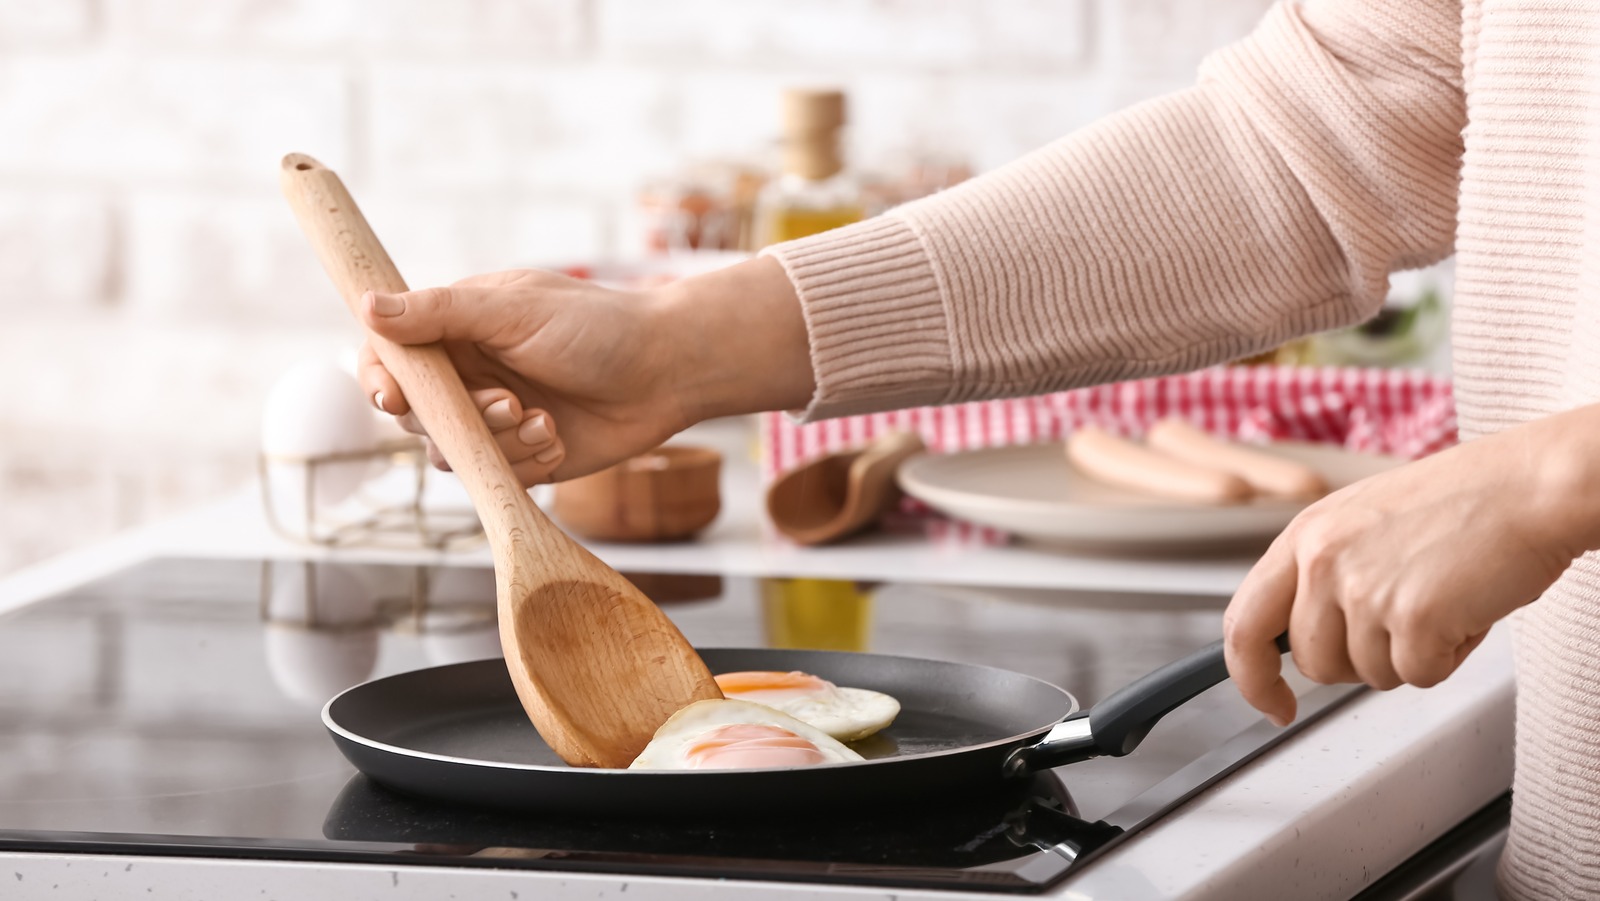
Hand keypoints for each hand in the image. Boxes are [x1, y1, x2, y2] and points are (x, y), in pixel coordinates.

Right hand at [357, 258, 812, 484]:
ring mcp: (494, 418)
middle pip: (417, 414)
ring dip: (496, 443)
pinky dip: (524, 462)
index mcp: (459, 327)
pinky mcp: (522, 456)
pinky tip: (558, 437)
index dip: (379, 379)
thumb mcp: (515, 309)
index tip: (390, 399)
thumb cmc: (598, 326)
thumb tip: (367, 306)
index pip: (391, 354)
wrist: (668, 372)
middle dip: (459, 418)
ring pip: (453, 452)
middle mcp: (470, 373)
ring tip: (544, 420)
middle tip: (508, 404)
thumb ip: (441, 313)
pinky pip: (494, 476)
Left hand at [1223, 406, 1599, 725]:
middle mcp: (1323, 561)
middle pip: (1313, 662)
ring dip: (1409, 654)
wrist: (1532, 485)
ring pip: (1367, 674)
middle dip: (1357, 661)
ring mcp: (1364, 589)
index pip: (1244, 623)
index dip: (1250, 676)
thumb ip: (1323, 575)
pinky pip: (1419, 675)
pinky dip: (1448, 657)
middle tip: (1403, 623)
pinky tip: (1463, 609)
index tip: (1271, 702)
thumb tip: (1304, 640)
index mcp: (1305, 536)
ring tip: (1440, 599)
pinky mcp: (1413, 617)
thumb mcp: (1362, 523)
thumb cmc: (1464, 502)